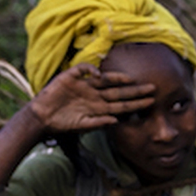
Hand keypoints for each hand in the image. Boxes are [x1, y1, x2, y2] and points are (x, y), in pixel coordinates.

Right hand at [29, 63, 156, 133]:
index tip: (152, 102)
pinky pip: (82, 70)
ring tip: (131, 79)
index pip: (122, 104)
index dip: (137, 103)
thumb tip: (116, 120)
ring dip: (117, 78)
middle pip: (118, 91)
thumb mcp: (83, 126)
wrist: (42, 118)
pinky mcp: (70, 78)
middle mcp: (95, 95)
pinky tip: (98, 74)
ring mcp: (84, 86)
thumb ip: (99, 123)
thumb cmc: (63, 124)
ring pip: (104, 80)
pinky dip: (90, 69)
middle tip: (153, 87)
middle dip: (135, 90)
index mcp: (100, 107)